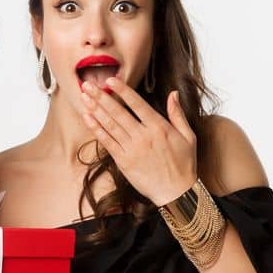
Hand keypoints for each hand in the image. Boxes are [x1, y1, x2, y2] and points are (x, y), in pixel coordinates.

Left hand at [75, 76, 198, 205]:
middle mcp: (144, 136)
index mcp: (159, 127)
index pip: (137, 103)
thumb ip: (178, 114)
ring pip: (110, 124)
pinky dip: (96, 129)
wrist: (176, 193)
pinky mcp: (124, 161)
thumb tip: (173, 94)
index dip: (122, 90)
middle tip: (88, 84)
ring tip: (84, 97)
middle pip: (118, 112)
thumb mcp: (189, 137)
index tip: (110, 80)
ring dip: (95, 109)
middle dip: (101, 96)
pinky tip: (88, 118)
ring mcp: (132, 148)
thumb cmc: (184, 165)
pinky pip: (107, 141)